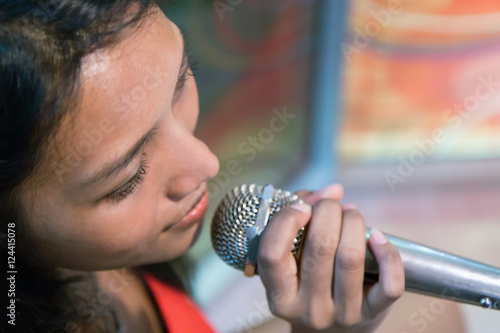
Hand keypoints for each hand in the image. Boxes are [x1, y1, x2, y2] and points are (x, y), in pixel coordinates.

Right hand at [257, 184, 404, 332]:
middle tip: (330, 205)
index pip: (272, 253)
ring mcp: (342, 314)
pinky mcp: (373, 314)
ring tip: (350, 214)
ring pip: (351, 257)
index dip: (286, 221)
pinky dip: (388, 254)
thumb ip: (303, 214)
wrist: (329, 331)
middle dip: (327, 211)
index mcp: (279, 295)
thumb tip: (334, 190)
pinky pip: (389, 284)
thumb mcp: (292, 255)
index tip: (302, 208)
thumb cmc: (305, 279)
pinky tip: (377, 236)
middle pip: (319, 247)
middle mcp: (307, 308)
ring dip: (353, 222)